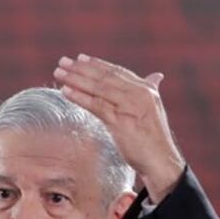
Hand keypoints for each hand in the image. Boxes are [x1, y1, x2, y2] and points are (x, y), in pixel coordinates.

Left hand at [53, 54, 185, 202]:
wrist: (160, 159)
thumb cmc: (153, 137)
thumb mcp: (152, 110)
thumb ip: (149, 91)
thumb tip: (156, 76)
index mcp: (146, 89)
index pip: (117, 72)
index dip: (97, 64)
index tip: (79, 58)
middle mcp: (139, 94)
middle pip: (105, 77)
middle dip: (81, 68)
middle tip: (62, 61)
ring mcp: (130, 107)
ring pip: (98, 88)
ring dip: (76, 79)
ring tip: (58, 72)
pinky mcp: (120, 122)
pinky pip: (96, 105)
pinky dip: (79, 97)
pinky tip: (65, 91)